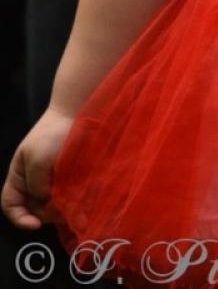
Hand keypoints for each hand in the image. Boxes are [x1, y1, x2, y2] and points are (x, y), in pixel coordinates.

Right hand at [3, 107, 73, 229]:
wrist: (79, 115)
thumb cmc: (53, 134)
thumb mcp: (37, 158)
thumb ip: (36, 183)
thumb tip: (44, 200)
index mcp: (19, 177)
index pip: (11, 205)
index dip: (19, 218)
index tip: (36, 224)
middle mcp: (36, 182)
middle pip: (35, 208)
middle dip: (47, 214)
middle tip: (63, 213)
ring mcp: (56, 181)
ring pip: (55, 205)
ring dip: (64, 211)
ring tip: (77, 211)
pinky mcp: (74, 178)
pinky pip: (73, 196)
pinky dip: (77, 202)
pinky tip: (86, 204)